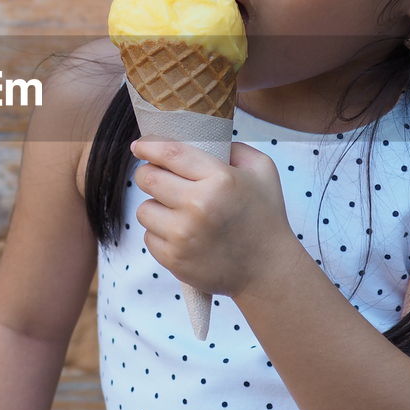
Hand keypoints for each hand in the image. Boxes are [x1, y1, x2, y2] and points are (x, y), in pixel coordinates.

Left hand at [129, 138, 296, 297]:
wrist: (269, 271)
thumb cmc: (265, 217)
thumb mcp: (262, 171)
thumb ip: (234, 148)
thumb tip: (201, 138)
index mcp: (220, 180)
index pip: (171, 153)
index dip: (149, 145)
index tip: (140, 145)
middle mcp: (198, 206)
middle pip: (148, 178)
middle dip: (148, 173)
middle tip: (159, 177)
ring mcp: (183, 235)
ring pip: (143, 209)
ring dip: (156, 207)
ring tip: (178, 212)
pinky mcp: (174, 259)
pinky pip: (148, 236)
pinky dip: (160, 233)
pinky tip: (183, 235)